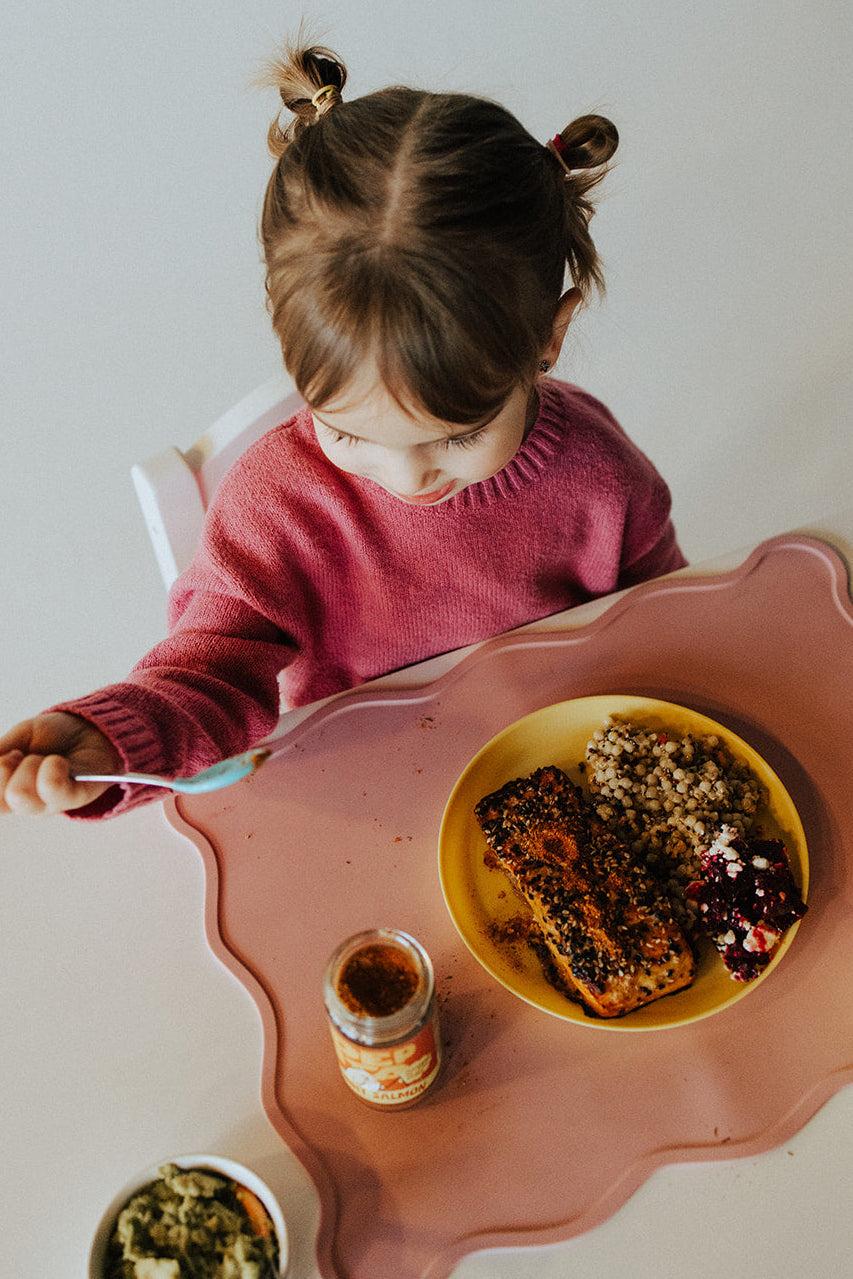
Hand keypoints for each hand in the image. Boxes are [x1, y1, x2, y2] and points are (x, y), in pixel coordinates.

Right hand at [0, 712, 121, 814]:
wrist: (90, 728)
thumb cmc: (53, 737)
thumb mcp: (17, 739)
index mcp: (8, 793)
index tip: (9, 754)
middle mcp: (27, 805)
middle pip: (4, 800)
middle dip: (8, 766)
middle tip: (26, 755)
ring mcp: (50, 804)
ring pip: (22, 795)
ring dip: (31, 765)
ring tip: (46, 758)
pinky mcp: (75, 798)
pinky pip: (52, 788)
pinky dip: (52, 766)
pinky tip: (59, 760)